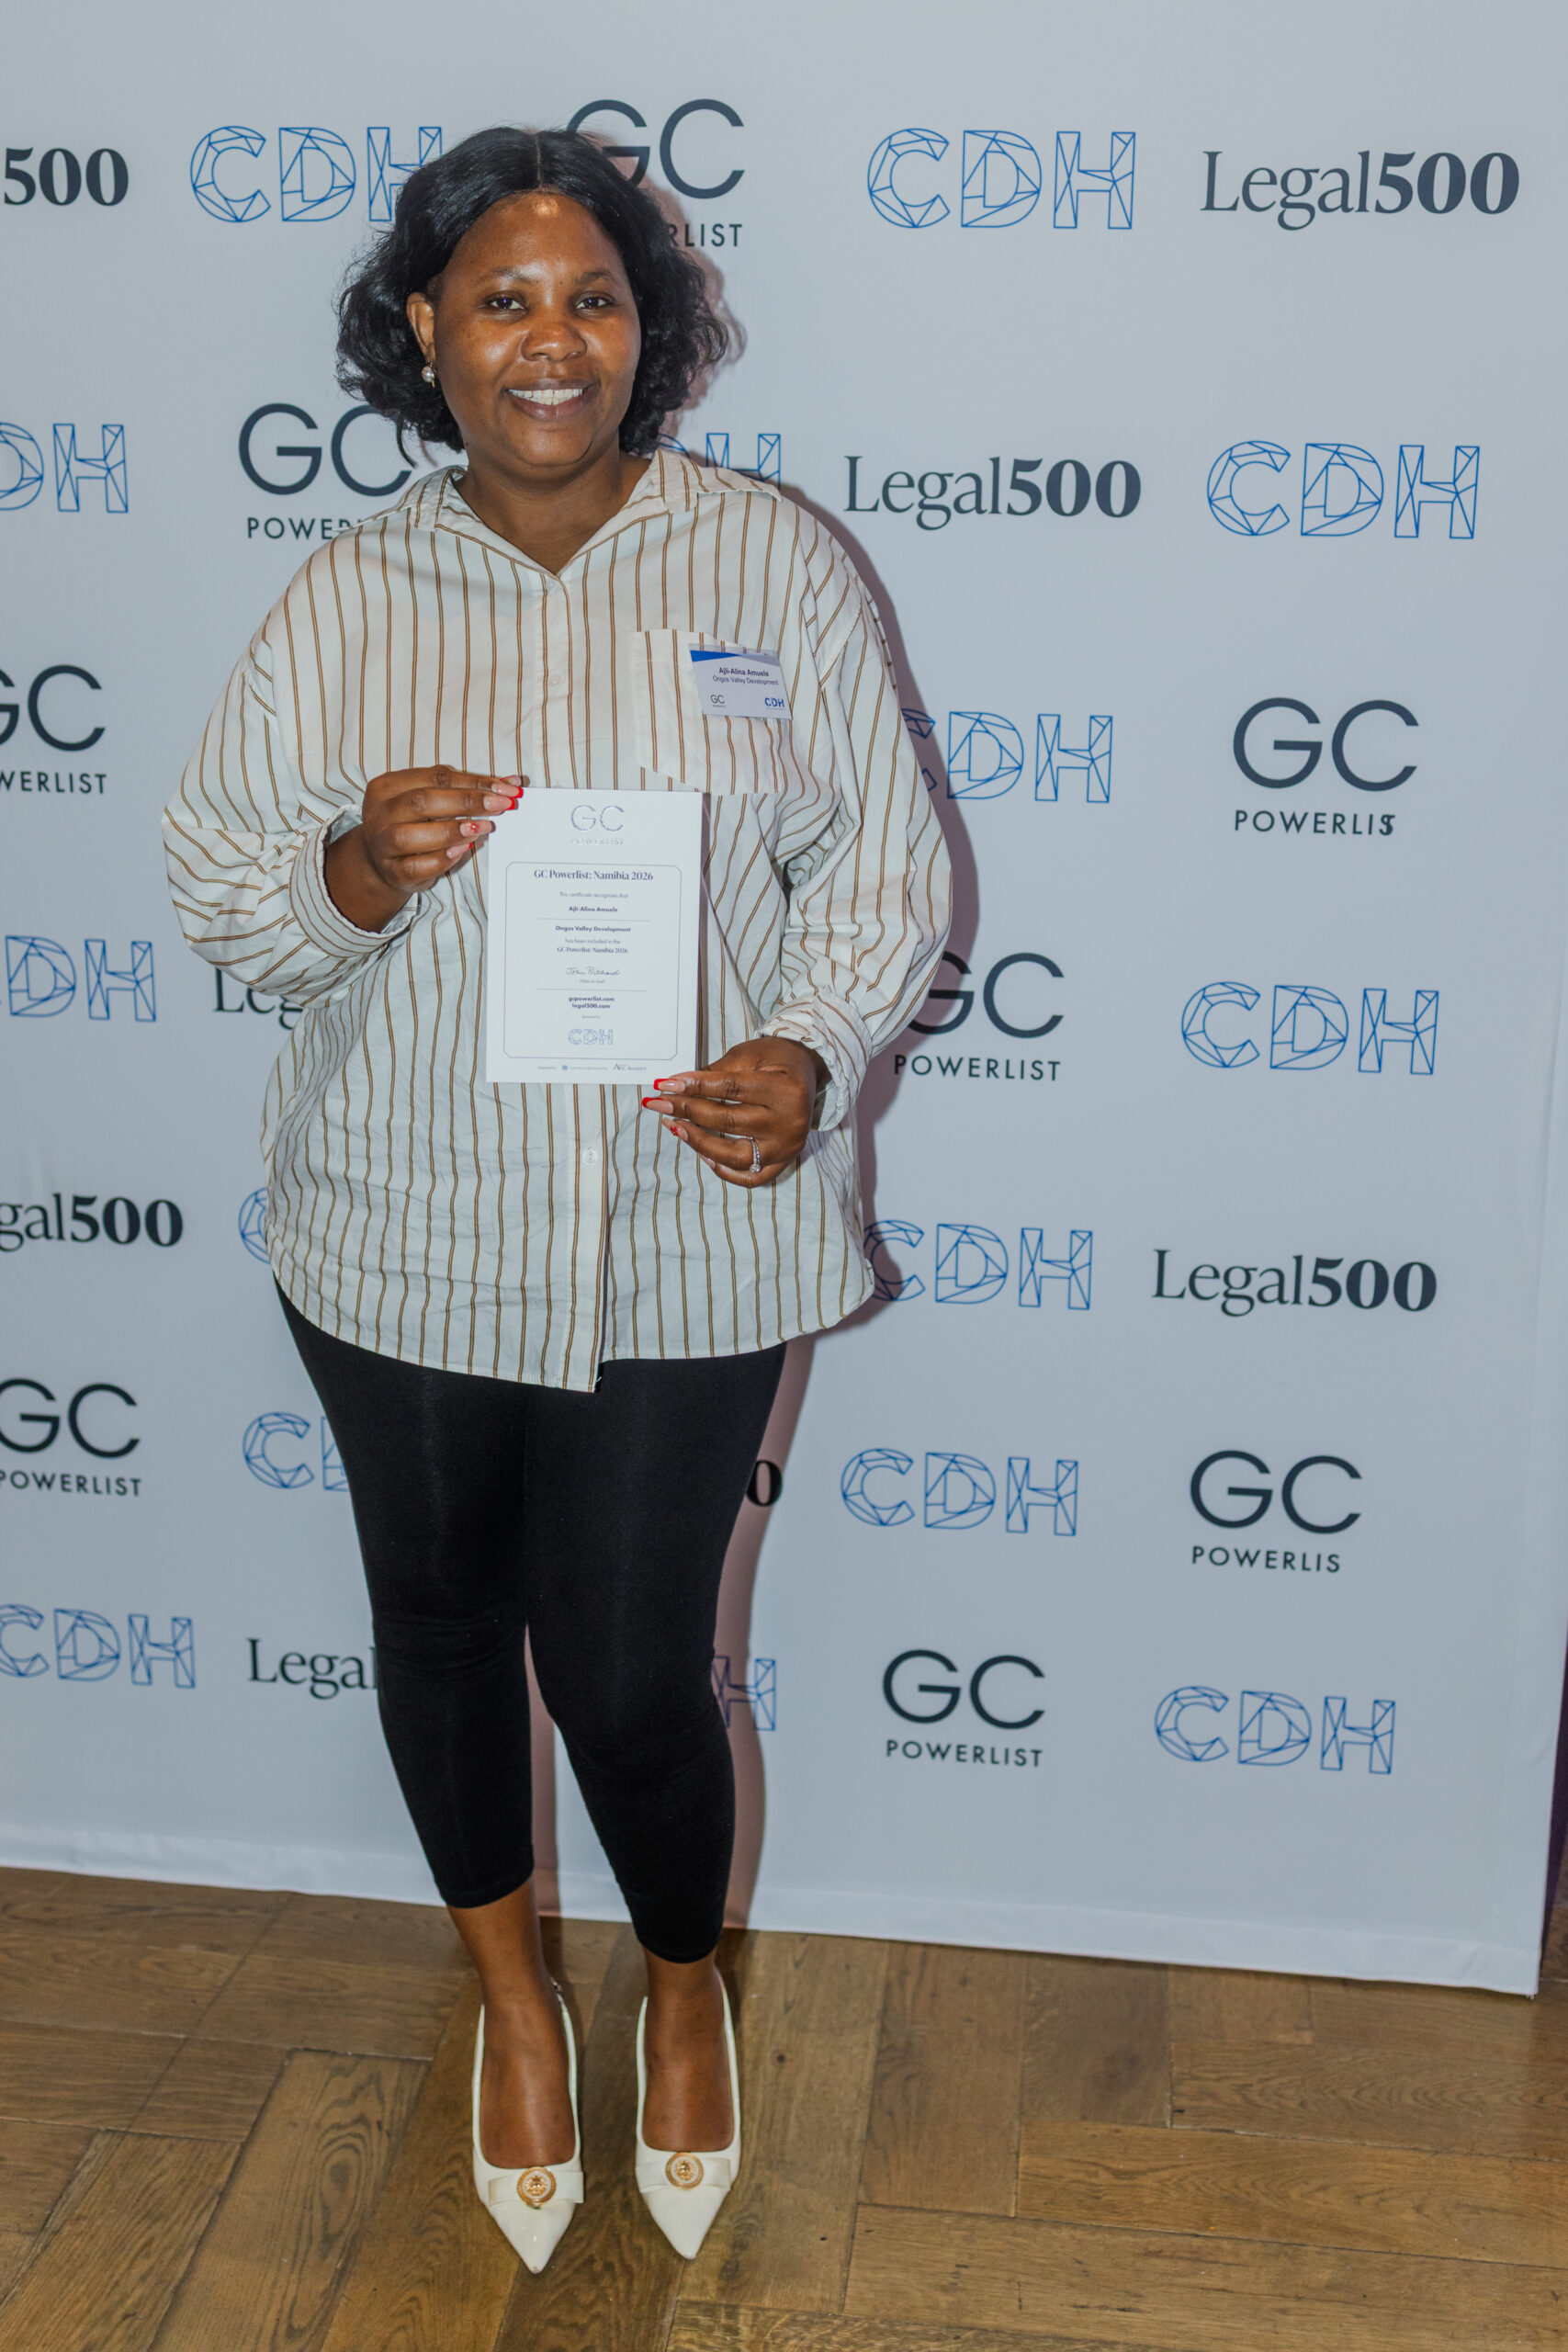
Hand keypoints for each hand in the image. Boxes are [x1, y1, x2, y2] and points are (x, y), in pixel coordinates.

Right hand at [324, 765, 524, 932]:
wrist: (383, 863)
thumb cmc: (414, 824)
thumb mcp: (433, 800)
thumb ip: (465, 789)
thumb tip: (511, 781)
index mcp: (388, 786)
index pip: (436, 778)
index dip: (474, 782)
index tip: (506, 788)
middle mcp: (380, 813)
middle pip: (423, 802)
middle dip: (467, 802)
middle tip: (500, 806)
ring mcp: (382, 844)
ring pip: (415, 835)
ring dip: (454, 830)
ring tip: (485, 827)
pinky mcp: (392, 871)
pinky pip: (418, 866)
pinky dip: (443, 858)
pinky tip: (464, 849)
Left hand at [642, 1037, 826, 1185]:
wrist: (808, 1072)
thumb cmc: (776, 1059)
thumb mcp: (748, 1055)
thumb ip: (715, 1074)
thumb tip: (675, 1089)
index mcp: (784, 1088)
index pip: (729, 1089)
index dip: (693, 1087)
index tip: (664, 1086)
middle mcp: (790, 1122)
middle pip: (728, 1121)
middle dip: (687, 1112)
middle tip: (659, 1104)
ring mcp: (788, 1146)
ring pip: (735, 1155)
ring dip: (699, 1143)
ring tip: (675, 1127)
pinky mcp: (785, 1161)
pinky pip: (751, 1178)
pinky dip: (725, 1171)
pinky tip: (703, 1155)